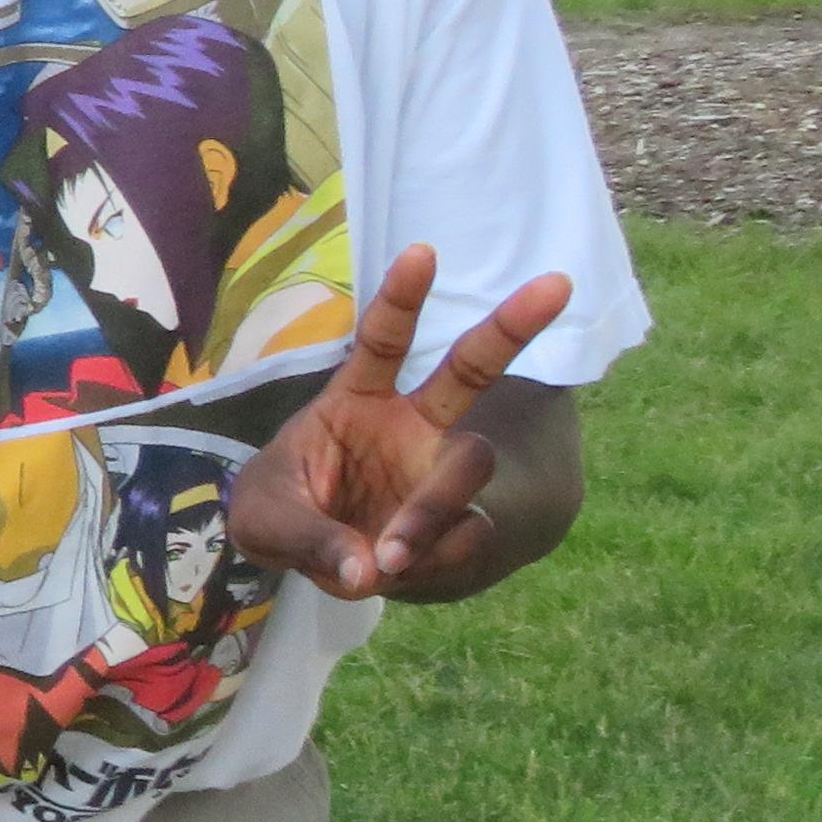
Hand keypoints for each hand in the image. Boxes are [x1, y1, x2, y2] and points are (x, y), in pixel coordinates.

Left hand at [231, 243, 570, 602]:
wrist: (311, 561)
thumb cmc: (280, 514)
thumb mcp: (263, 522)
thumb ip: (309, 538)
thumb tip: (368, 570)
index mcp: (354, 401)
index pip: (382, 341)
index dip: (402, 298)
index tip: (423, 251)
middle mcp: (410, 426)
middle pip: (470, 368)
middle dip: (512, 325)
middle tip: (557, 282)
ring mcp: (440, 472)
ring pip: (471, 465)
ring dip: (435, 510)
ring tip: (388, 555)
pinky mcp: (458, 523)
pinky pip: (467, 536)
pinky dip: (434, 560)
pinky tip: (398, 570)